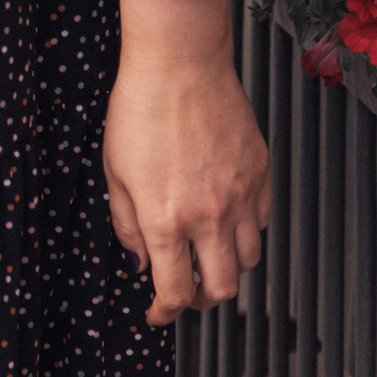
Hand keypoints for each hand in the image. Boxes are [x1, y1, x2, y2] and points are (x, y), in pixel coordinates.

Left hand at [102, 49, 271, 325]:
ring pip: (249, 261)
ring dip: (226, 267)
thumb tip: (138, 262)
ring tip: (204, 255)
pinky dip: (245, 232)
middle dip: (200, 300)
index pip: (175, 291)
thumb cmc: (140, 109)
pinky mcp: (261, 175)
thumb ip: (126, 225)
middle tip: (185, 291)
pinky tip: (224, 219)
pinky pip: (262, 223)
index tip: (157, 312)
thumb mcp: (114, 172)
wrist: (180, 64)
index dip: (164, 312)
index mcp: (165, 219)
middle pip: (221, 289)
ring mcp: (241, 196)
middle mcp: (209, 215)